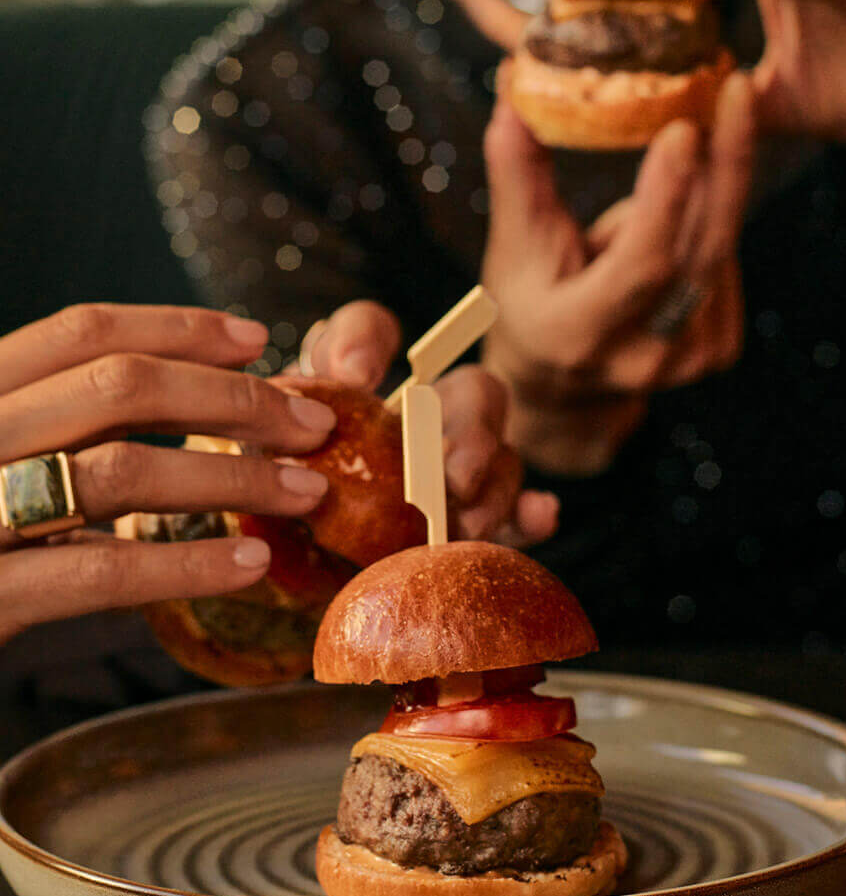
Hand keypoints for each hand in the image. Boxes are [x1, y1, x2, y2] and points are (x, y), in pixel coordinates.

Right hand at [0, 304, 337, 644]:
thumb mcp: (0, 456)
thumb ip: (63, 424)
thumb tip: (190, 391)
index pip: (80, 330)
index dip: (176, 326)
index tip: (258, 338)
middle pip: (117, 386)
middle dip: (231, 399)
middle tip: (311, 425)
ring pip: (118, 469)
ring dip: (230, 475)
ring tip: (304, 490)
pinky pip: (97, 572)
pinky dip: (185, 564)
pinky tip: (250, 563)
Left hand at [297, 301, 557, 546]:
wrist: (277, 565)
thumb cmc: (274, 498)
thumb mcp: (259, 455)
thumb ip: (275, 422)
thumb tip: (307, 400)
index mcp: (355, 384)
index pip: (371, 330)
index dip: (368, 341)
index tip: (355, 373)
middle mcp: (418, 414)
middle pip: (470, 389)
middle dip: (469, 425)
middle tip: (446, 470)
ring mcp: (454, 468)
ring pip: (501, 452)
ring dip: (494, 481)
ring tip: (468, 518)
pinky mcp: (469, 522)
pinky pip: (517, 512)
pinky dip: (530, 512)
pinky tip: (536, 519)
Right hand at [481, 73, 754, 474]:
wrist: (559, 386)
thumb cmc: (528, 303)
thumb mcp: (512, 245)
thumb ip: (517, 172)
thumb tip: (514, 88)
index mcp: (579, 333)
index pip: (640, 264)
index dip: (666, 197)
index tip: (685, 128)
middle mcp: (643, 357)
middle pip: (702, 249)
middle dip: (725, 165)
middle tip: (737, 92)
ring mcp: (687, 361)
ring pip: (718, 247)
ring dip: (703, 192)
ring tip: (666, 169)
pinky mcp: (718, 351)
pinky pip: (727, 261)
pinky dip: (706, 224)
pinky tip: (678, 219)